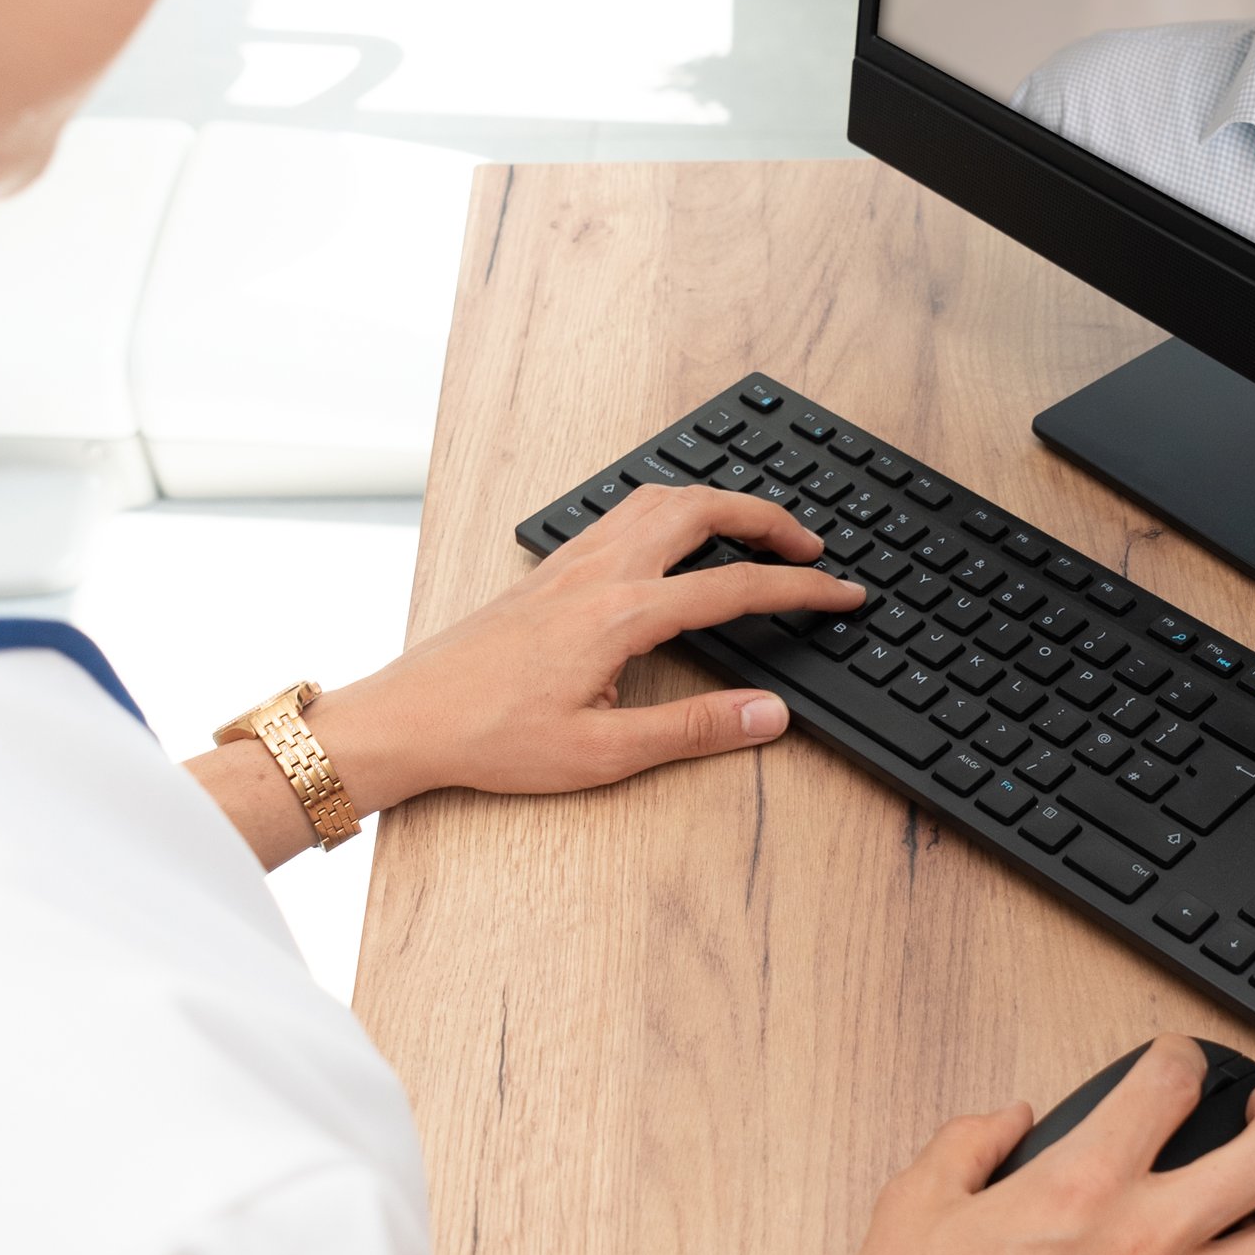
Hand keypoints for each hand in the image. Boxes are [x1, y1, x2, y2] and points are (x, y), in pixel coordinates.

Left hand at [309, 481, 870, 818]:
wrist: (410, 717)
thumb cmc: (492, 737)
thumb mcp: (602, 755)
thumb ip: (693, 731)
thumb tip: (768, 715)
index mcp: (623, 614)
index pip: (736, 588)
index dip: (801, 590)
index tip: (843, 593)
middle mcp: (600, 572)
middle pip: (703, 511)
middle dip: (768, 518)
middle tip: (811, 546)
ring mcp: (571, 563)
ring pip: (660, 499)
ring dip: (719, 502)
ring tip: (756, 529)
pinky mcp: (550, 571)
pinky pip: (623, 512)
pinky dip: (671, 507)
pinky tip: (675, 533)